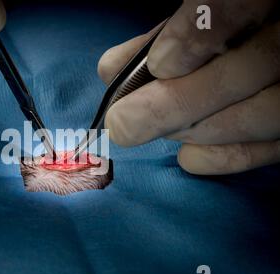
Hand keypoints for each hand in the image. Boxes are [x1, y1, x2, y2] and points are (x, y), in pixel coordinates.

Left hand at [99, 0, 278, 174]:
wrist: (262, 46)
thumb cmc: (225, 35)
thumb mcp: (197, 20)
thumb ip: (161, 37)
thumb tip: (111, 69)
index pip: (243, 2)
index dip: (202, 34)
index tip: (159, 64)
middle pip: (254, 67)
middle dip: (177, 101)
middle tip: (123, 124)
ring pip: (266, 112)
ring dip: (197, 130)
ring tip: (151, 132)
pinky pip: (274, 147)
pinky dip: (227, 157)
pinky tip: (188, 157)